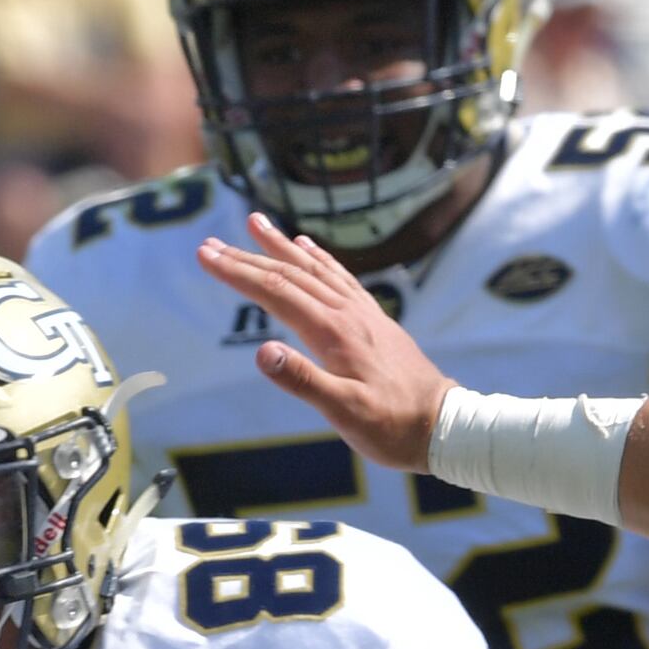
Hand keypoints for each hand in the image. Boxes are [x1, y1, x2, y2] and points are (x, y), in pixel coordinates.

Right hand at [193, 213, 458, 474]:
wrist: (442, 424)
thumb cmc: (392, 425)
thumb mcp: (344, 411)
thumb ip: (302, 380)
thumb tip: (261, 352)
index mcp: (334, 332)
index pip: (276, 292)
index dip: (238, 273)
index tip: (206, 256)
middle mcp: (347, 313)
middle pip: (289, 275)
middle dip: (247, 257)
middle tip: (210, 243)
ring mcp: (362, 312)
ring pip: (314, 269)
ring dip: (280, 246)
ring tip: (255, 223)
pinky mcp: (373, 319)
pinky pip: (340, 277)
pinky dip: (318, 258)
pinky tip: (307, 248)